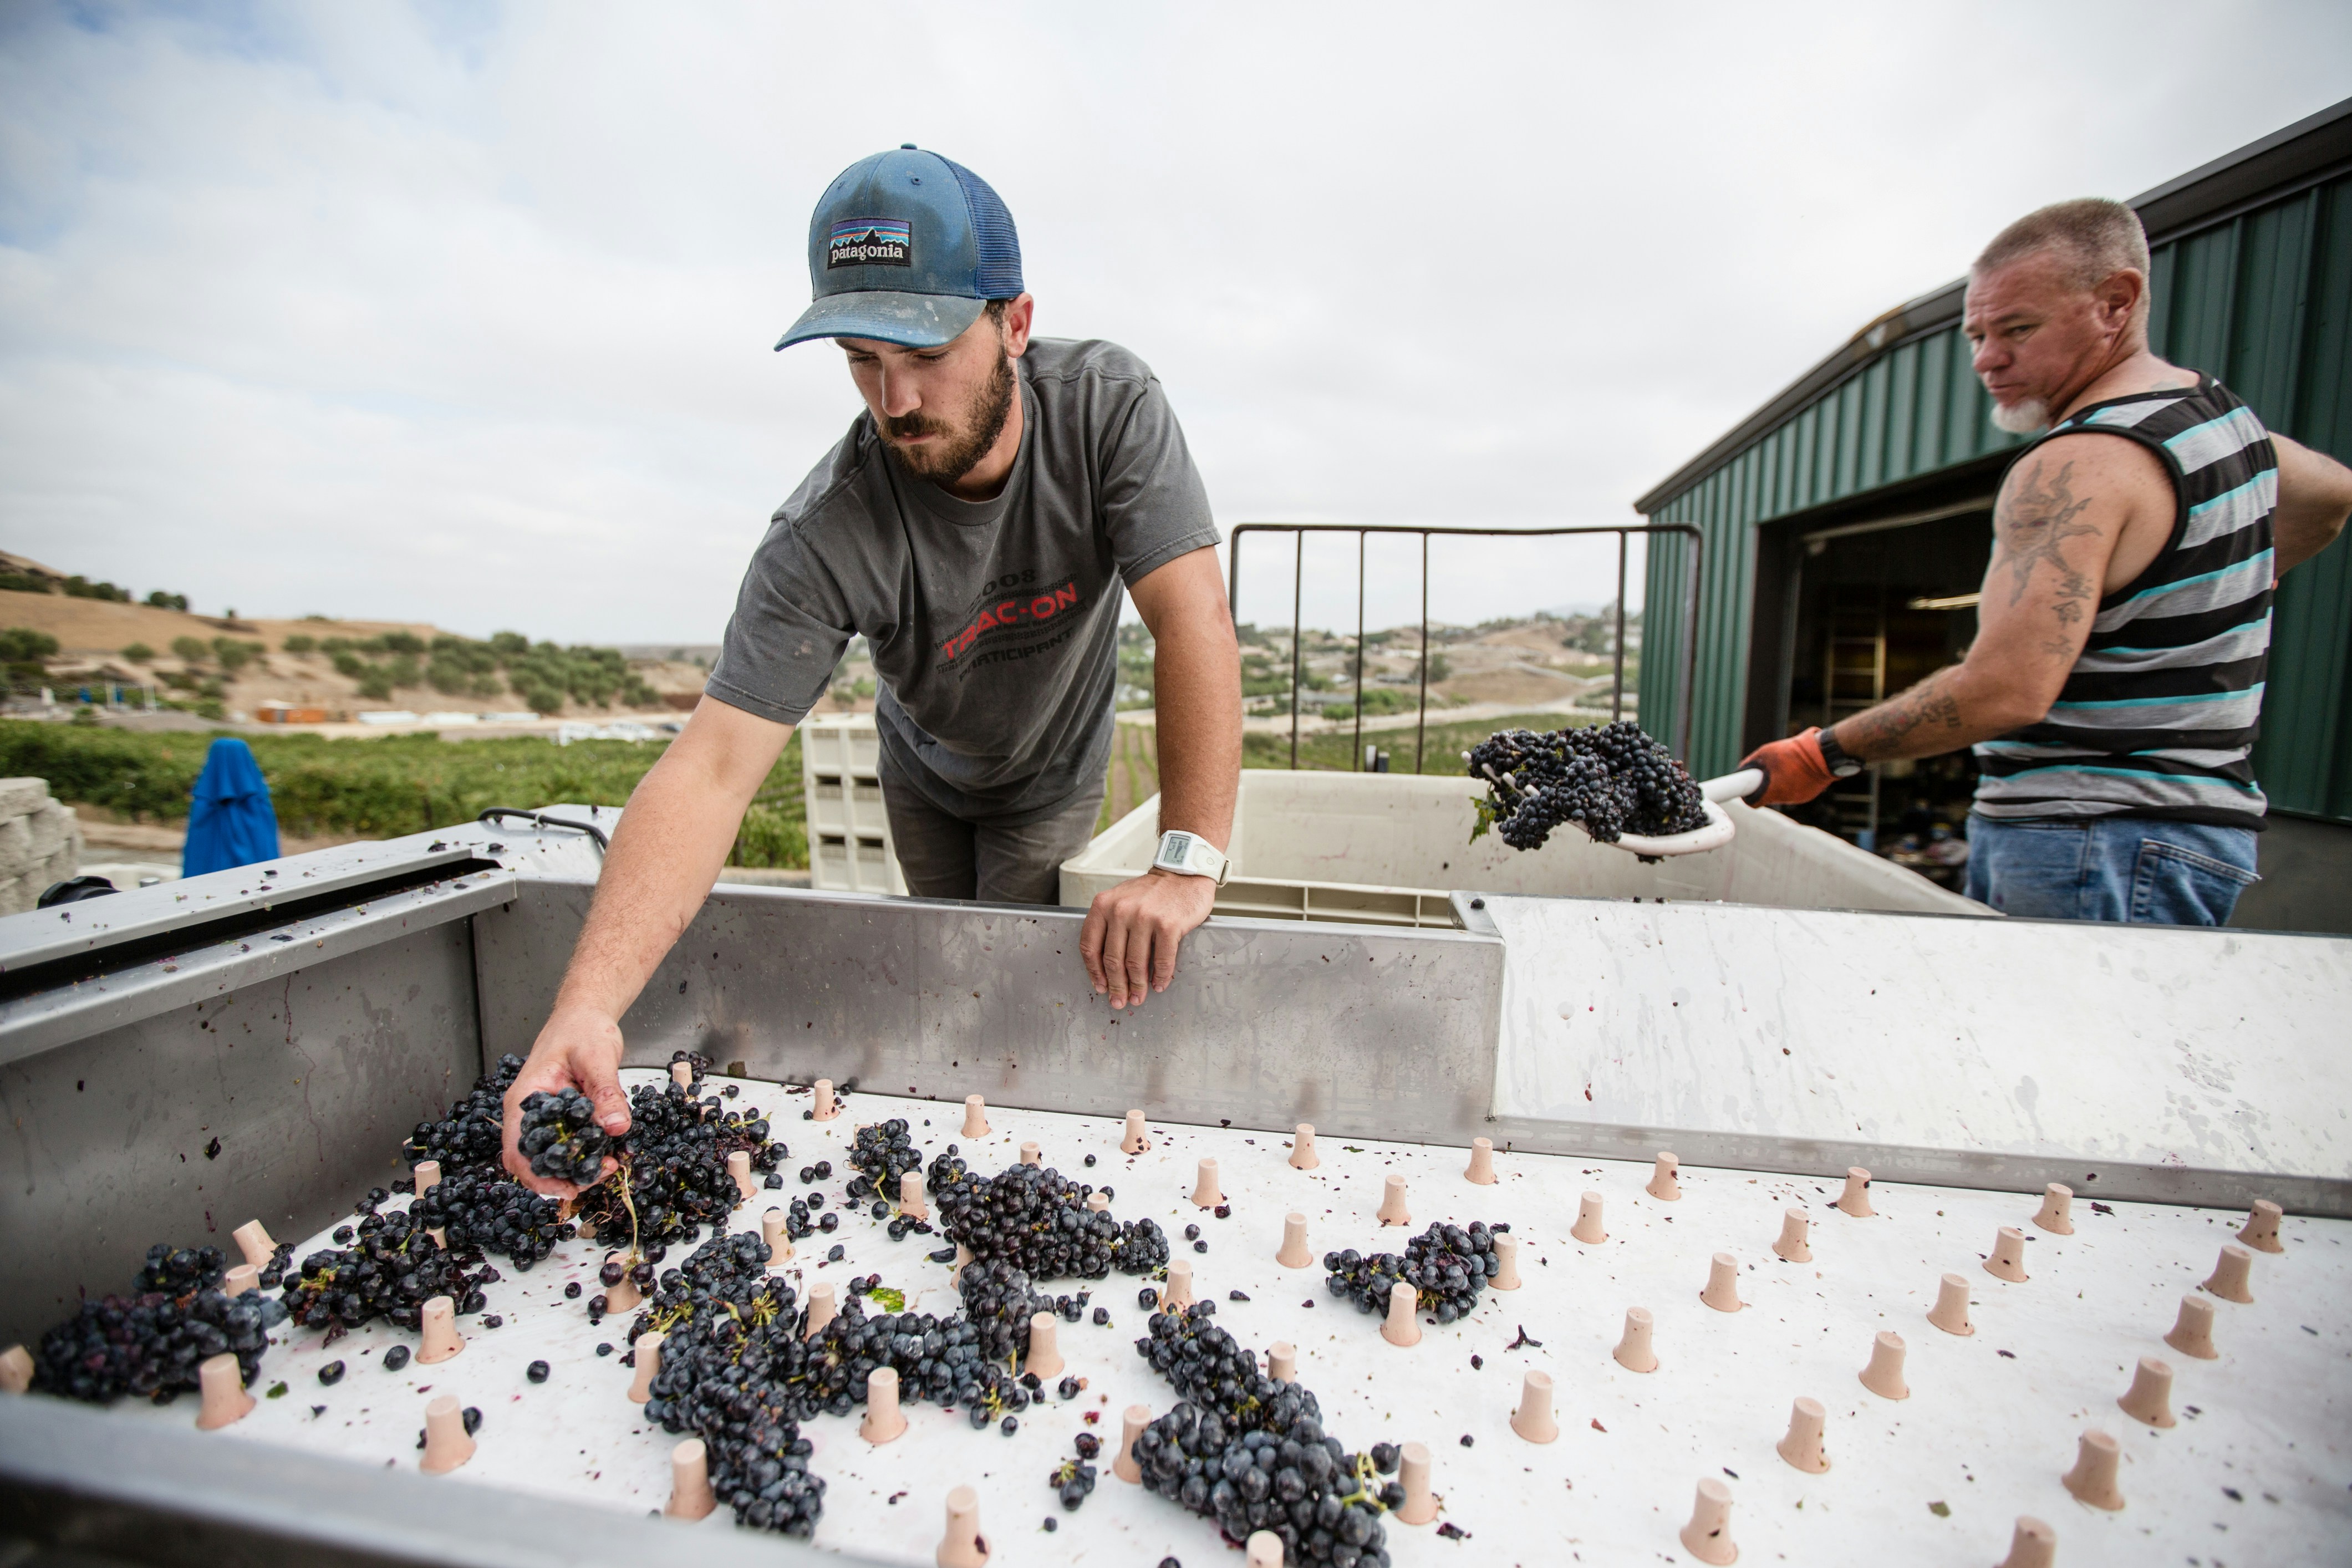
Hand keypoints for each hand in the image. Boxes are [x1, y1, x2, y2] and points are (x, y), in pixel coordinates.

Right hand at [501, 1006, 632, 1196]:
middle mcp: (528, 1112)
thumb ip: (606, 1093)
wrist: (585, 1015)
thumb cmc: (582, 1029)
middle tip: (603, 1174)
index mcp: (525, 1099)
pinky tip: (608, 1152)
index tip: (570, 1188)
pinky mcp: (563, 1118)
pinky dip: (586, 1154)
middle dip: (564, 1177)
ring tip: (609, 1165)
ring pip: (551, 1156)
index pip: (518, 1150)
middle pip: (533, 1161)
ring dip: (577, 1168)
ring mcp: (544, 1117)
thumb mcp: (597, 1058)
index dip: (539, 1176)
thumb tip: (617, 1128)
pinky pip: (568, 1143)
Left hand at [1080, 868, 1215, 1009]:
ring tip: (1139, 997)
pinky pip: (1162, 960)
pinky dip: (1160, 977)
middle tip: (1119, 1000)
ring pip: (1135, 963)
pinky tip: (1159, 984)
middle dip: (1116, 986)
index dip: (1094, 972)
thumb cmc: (1152, 891)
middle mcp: (1121, 910)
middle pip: (1112, 960)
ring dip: (1137, 986)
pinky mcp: (1168, 925)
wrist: (1183, 873)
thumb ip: (1109, 926)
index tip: (1100, 986)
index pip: (1090, 946)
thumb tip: (1108, 967)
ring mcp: (1145, 917)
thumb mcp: (1120, 900)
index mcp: (1104, 905)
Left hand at [1738, 728, 1835, 805]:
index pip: (1753, 803)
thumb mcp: (1767, 752)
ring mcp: (1797, 798)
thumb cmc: (1793, 752)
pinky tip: (1798, 771)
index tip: (1748, 788)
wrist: (1823, 755)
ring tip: (1788, 767)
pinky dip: (1794, 784)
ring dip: (1781, 784)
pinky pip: (1795, 791)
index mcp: (1772, 791)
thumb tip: (1741, 768)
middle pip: (1769, 797)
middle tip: (1770, 771)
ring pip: (1782, 794)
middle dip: (1767, 785)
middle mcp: (1784, 799)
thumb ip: (1751, 762)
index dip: (1748, 796)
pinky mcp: (1808, 795)